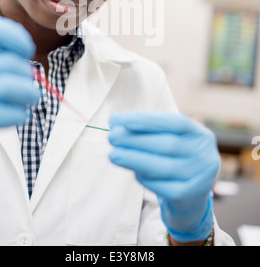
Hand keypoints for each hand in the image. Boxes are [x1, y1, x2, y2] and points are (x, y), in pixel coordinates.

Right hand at [0, 18, 38, 138]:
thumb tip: (19, 57)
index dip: (17, 39)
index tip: (25, 49)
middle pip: (10, 62)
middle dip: (25, 74)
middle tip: (27, 82)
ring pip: (15, 86)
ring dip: (29, 93)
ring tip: (30, 97)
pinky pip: (9, 112)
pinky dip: (19, 113)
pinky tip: (18, 114)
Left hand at [108, 111, 219, 242]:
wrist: (191, 198)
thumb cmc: (174, 161)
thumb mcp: (168, 141)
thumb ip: (148, 131)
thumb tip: (117, 124)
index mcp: (201, 135)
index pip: (174, 123)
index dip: (146, 120)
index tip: (118, 120)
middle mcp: (206, 154)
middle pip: (168, 144)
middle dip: (135, 140)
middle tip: (112, 137)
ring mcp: (202, 177)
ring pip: (164, 167)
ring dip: (135, 159)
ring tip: (113, 155)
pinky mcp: (190, 197)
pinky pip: (163, 187)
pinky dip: (145, 179)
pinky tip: (133, 173)